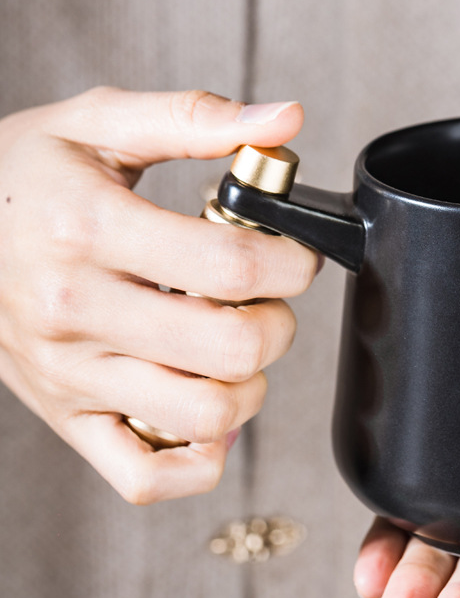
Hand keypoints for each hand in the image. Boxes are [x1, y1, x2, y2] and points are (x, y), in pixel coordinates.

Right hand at [0, 88, 318, 502]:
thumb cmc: (21, 176)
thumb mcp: (98, 123)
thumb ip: (197, 119)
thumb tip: (285, 118)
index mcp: (88, 229)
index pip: (230, 267)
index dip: (291, 264)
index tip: (294, 257)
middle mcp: (75, 311)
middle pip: (230, 350)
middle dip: (278, 324)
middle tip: (265, 301)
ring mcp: (69, 374)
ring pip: (203, 417)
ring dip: (249, 386)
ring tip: (234, 349)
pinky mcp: (67, 416)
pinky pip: (146, 478)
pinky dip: (200, 459)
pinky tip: (210, 411)